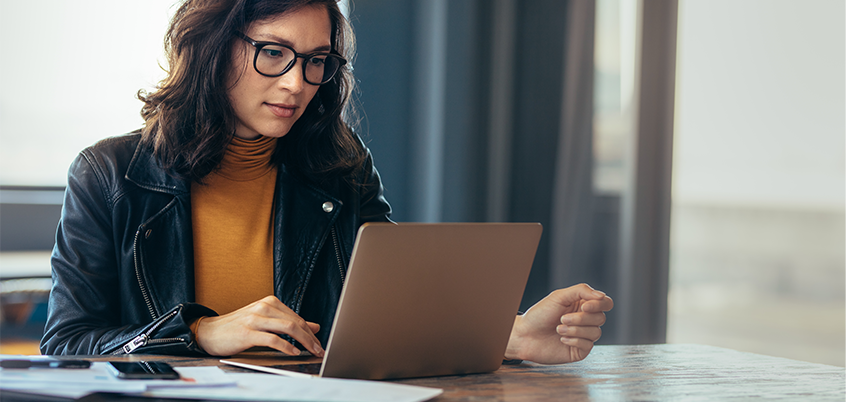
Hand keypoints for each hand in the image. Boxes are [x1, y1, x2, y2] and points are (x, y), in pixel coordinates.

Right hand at [194, 295, 323, 356]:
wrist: (209, 331)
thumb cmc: (237, 327)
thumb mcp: (265, 321)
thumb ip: (288, 322)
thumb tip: (314, 326)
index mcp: (270, 302)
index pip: (297, 317)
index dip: (311, 332)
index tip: (319, 343)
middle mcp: (264, 307)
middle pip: (296, 322)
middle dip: (311, 338)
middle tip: (320, 350)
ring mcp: (255, 319)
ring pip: (288, 328)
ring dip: (304, 341)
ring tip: (311, 351)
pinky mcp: (247, 332)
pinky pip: (272, 339)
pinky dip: (286, 346)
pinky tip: (293, 352)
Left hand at [505, 283, 612, 363]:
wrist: (525, 335)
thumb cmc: (540, 314)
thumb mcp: (559, 296)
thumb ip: (581, 291)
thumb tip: (602, 296)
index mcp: (583, 305)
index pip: (605, 303)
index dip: (599, 305)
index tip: (584, 307)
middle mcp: (586, 320)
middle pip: (601, 318)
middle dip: (581, 318)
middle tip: (562, 318)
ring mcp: (584, 336)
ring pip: (596, 332)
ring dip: (575, 330)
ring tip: (558, 329)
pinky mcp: (579, 350)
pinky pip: (588, 345)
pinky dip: (574, 340)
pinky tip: (562, 339)